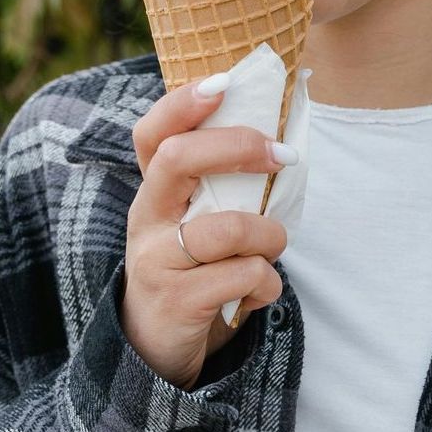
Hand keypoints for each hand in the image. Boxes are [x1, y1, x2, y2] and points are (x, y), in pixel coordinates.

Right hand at [121, 77, 291, 390]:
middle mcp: (147, 218)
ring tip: (275, 246)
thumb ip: (225, 187)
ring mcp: (156, 260)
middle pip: (178, 159)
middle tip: (283, 156)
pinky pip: (240, 277)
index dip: (183, 103)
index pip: (152, 133)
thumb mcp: (198, 222)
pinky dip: (267, 283)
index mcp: (155, 191)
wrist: (155, 348)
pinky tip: (260, 291)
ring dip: (269, 234)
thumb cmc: (195, 269)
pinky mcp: (176, 301)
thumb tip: (284, 136)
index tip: (224, 83)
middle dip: (239, 147)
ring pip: (224, 227)